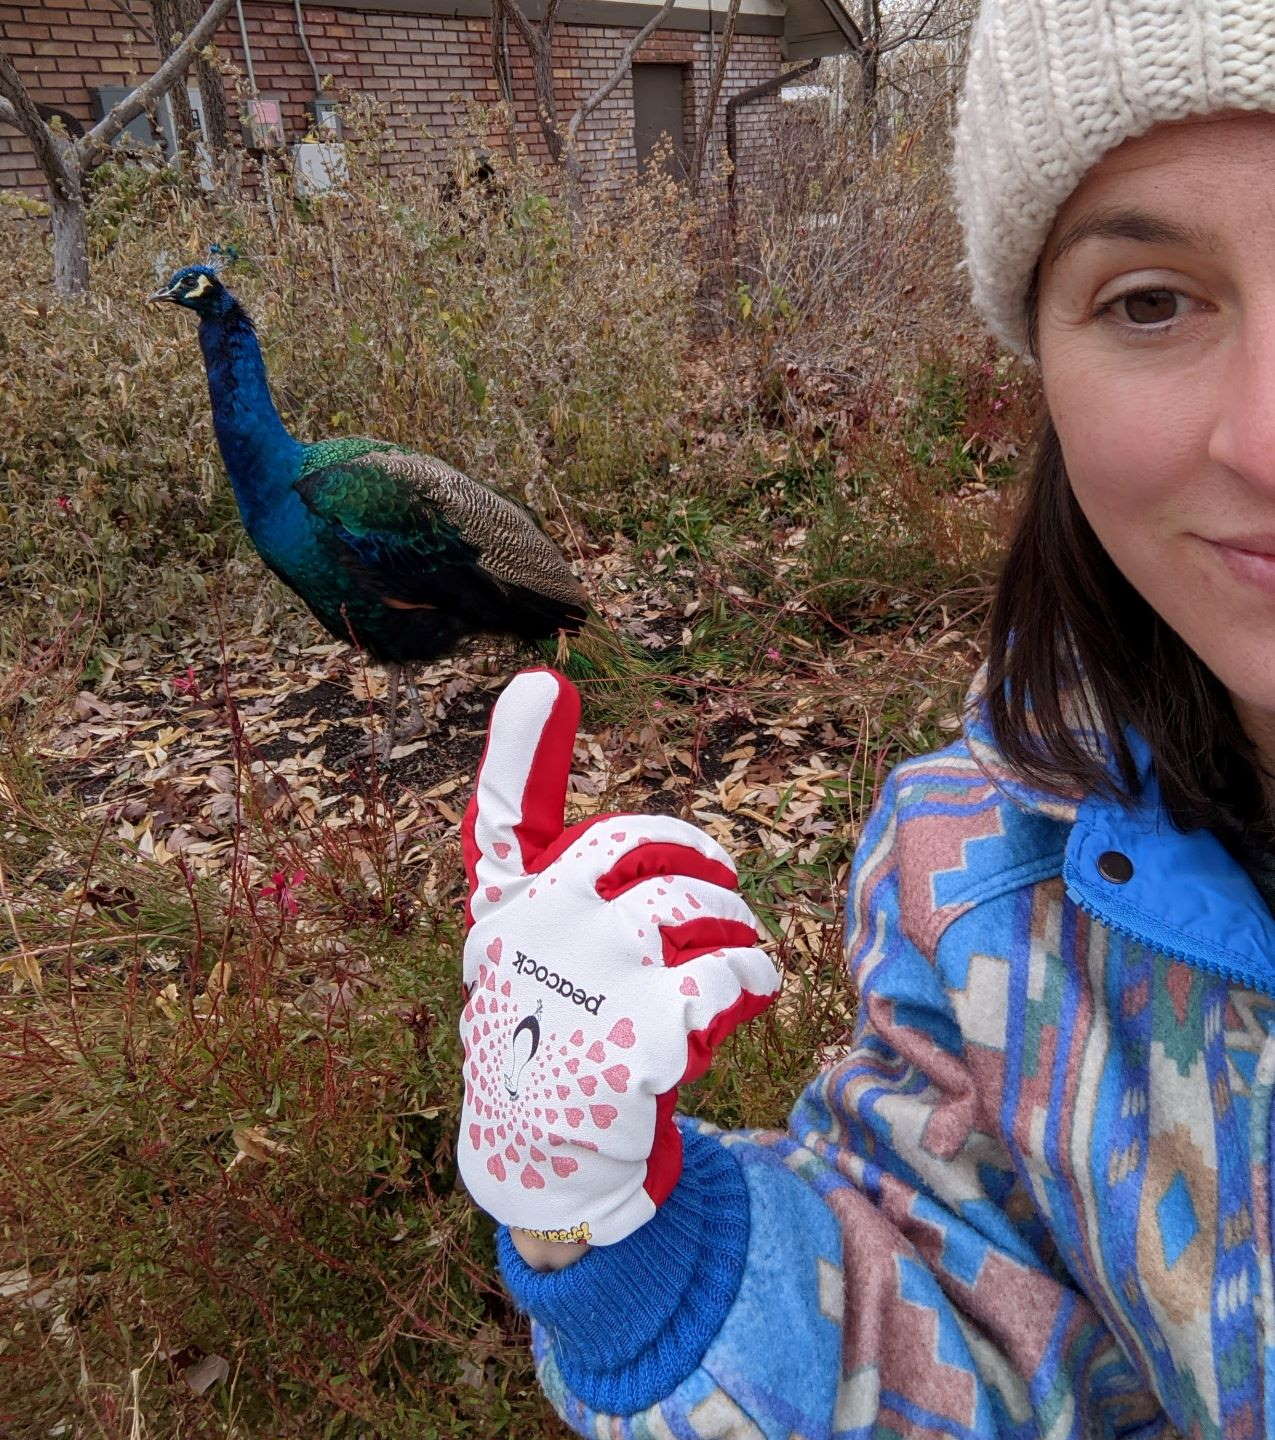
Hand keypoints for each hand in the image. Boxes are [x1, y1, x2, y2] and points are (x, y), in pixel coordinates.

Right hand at [458, 669, 779, 1246]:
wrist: (545, 1156)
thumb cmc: (549, 1032)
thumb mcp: (532, 951)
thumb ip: (553, 873)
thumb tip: (580, 764)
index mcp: (509, 906)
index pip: (503, 813)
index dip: (523, 747)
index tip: (545, 682)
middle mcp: (537, 931)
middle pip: (646, 846)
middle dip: (702, 861)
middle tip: (722, 893)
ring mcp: (587, 980)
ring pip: (698, 906)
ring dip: (736, 928)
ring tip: (740, 956)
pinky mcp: (638, 1037)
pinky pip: (728, 974)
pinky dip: (751, 981)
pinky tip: (746, 998)